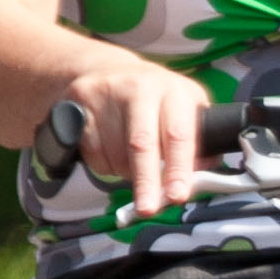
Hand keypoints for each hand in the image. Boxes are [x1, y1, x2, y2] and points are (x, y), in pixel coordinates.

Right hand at [69, 54, 219, 217]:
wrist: (106, 71)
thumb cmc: (154, 102)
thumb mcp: (185, 111)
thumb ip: (197, 145)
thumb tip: (200, 180)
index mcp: (174, 91)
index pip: (179, 134)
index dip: (179, 168)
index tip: (177, 195)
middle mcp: (141, 86)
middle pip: (141, 143)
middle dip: (146, 181)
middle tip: (147, 208)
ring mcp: (107, 91)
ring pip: (115, 153)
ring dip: (124, 171)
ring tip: (130, 159)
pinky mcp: (79, 101)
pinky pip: (91, 151)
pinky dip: (103, 163)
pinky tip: (109, 147)